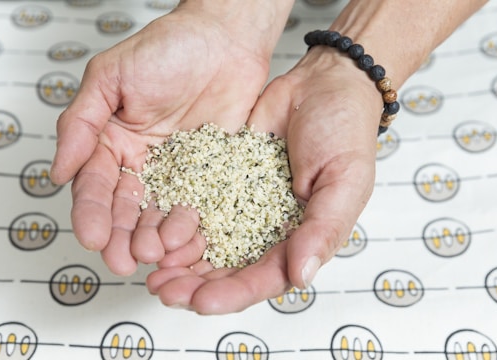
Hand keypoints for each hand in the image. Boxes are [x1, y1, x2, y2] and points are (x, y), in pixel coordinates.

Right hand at [50, 6, 275, 274]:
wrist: (224, 41)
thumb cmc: (168, 49)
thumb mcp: (110, 77)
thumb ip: (80, 123)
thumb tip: (58, 171)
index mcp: (113, 143)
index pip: (96, 186)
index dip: (92, 215)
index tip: (93, 238)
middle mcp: (143, 163)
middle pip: (127, 209)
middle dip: (123, 238)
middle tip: (125, 261)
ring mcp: (178, 172)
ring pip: (161, 214)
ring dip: (156, 237)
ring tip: (156, 253)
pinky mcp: (211, 175)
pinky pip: (200, 206)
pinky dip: (193, 226)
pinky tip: (189, 241)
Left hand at [147, 47, 382, 313]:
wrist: (322, 84)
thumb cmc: (345, 132)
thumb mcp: (345, 181)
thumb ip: (324, 229)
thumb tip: (301, 275)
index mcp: (302, 239)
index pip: (266, 278)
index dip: (233, 293)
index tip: (201, 302)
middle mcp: (269, 230)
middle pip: (229, 269)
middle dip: (195, 284)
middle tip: (163, 290)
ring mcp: (243, 206)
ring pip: (208, 244)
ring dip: (180, 260)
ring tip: (151, 270)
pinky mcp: (223, 181)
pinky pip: (198, 205)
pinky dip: (177, 221)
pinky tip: (154, 229)